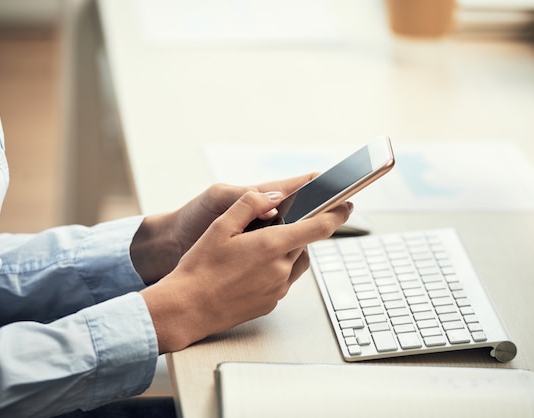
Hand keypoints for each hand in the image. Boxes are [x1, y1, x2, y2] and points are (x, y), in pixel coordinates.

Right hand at [140, 189, 352, 352]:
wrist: (187, 309)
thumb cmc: (200, 268)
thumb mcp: (220, 227)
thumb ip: (250, 204)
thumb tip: (275, 196)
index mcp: (272, 246)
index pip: (319, 227)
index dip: (338, 214)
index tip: (347, 204)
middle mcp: (280, 269)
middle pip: (305, 243)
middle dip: (298, 231)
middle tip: (275, 226)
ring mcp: (277, 289)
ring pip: (296, 263)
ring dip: (289, 250)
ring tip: (261, 247)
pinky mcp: (270, 303)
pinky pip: (284, 280)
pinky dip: (277, 269)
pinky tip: (252, 268)